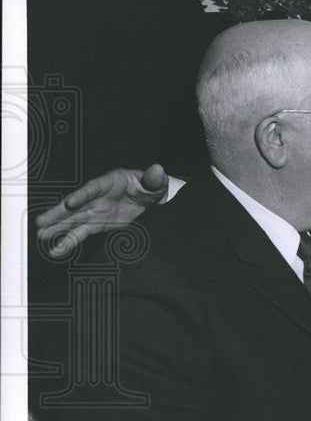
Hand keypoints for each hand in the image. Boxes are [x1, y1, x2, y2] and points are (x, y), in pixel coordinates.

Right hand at [36, 165, 168, 257]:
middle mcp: (96, 196)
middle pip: (75, 205)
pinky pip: (81, 233)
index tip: (70, 203)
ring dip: (58, 229)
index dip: (82, 195)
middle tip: (41, 222)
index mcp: (109, 182)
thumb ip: (153, 179)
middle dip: (59, 213)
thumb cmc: (147, 185)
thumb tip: (158, 170)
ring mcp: (94, 210)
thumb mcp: (154, 181)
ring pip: (73, 220)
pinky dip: (69, 241)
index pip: (93, 188)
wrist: (146, 196)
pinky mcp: (96, 223)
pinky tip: (57, 250)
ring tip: (42, 237)